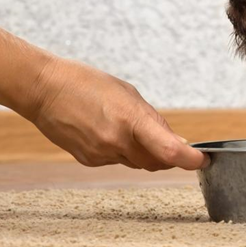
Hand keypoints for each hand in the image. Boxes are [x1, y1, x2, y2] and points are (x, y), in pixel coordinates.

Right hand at [29, 57, 208, 170]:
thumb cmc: (87, 83)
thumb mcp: (129, 94)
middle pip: (157, 163)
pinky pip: (117, 161)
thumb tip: (175, 141)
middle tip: (177, 146)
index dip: (191, 160)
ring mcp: (101, 154)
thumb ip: (153, 120)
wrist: (43, 90)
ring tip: (133, 128)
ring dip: (146, 153)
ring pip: (137, 163)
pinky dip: (124, 151)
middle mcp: (116, 141)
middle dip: (171, 157)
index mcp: (131, 119)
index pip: (170, 151)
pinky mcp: (89, 160)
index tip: (202, 160)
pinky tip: (111, 132)